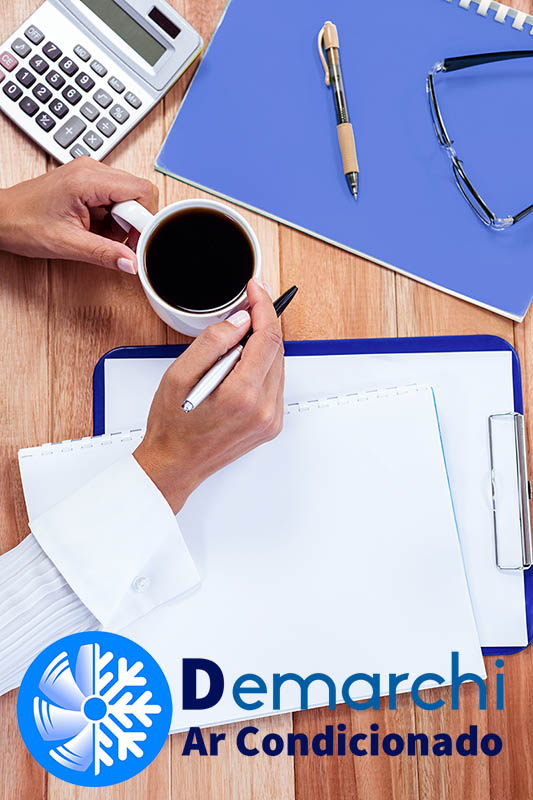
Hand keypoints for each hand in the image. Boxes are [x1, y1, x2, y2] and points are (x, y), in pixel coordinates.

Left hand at [0, 157, 157, 272]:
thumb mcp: (67, 244)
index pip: (140, 190)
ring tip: (97, 234)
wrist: (0, 217)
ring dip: (121, 221)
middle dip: (134, 221)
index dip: (146, 218)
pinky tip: (93, 227)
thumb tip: (132, 264)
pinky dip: (110, 218)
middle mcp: (91, 169)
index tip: (137, 240)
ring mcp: (89, 173)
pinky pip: (113, 199)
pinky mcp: (86, 182)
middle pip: (137, 192)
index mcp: (87, 179)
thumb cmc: (23, 224)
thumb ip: (104, 254)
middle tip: (115, 240)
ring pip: (127, 196)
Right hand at [134, 279, 283, 512]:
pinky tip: (239, 368)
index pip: (267, 337)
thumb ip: (212, 342)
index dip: (263, 306)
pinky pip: (274, 384)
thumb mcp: (179, 375)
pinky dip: (261, 368)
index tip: (256, 290)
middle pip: (277, 349)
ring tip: (234, 343)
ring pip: (278, 366)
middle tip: (245, 308)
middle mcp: (264, 409)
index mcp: (242, 395)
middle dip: (262, 324)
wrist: (175, 464)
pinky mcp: (271, 425)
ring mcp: (270, 419)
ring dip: (262, 346)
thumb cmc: (172, 426)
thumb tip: (241, 321)